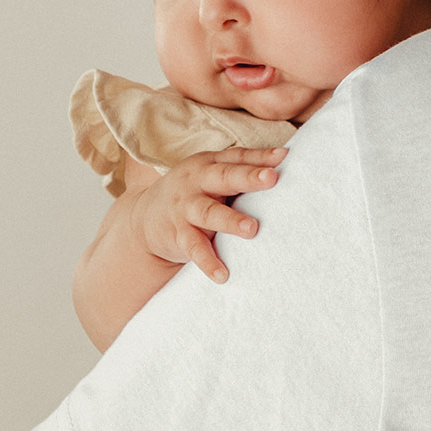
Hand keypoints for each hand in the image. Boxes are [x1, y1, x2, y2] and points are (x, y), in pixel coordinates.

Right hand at [127, 146, 287, 283]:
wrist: (144, 218)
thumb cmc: (195, 192)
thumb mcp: (213, 174)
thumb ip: (244, 168)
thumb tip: (285, 156)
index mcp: (209, 163)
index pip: (237, 158)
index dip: (260, 157)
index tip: (284, 157)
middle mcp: (196, 182)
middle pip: (224, 177)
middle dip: (248, 177)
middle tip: (272, 178)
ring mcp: (185, 208)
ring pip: (209, 213)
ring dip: (230, 220)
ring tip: (252, 228)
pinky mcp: (177, 234)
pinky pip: (194, 248)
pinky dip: (208, 261)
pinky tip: (223, 275)